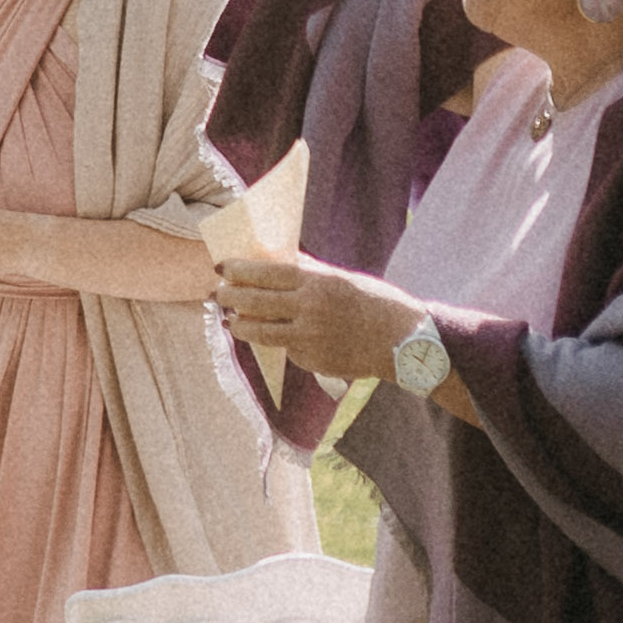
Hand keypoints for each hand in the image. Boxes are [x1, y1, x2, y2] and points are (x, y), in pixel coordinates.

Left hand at [215, 257, 419, 386]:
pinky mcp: (313, 361)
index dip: (239, 270)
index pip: (266, 273)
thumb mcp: (343, 279)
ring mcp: (309, 338)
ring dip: (241, 326)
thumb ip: (309, 273)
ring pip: (261, 333)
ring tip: (233, 322)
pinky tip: (285, 339)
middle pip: (254, 302)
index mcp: (318, 282)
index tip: (221, 268)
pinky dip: (284, 344)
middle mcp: (310, 309)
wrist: (406, 342)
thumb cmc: (378, 303)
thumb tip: (278, 261)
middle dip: (229, 297)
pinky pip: (288, 350)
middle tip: (216, 294)